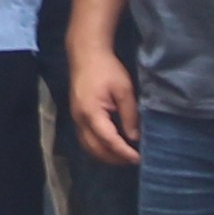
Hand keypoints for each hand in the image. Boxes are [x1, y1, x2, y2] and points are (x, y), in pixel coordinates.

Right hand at [65, 49, 139, 167]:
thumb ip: (129, 115)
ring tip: (123, 157)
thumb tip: (134, 137)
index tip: (138, 159)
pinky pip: (86, 139)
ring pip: (88, 146)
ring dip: (104, 155)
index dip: (123, 152)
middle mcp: (80, 120)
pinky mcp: (76, 115)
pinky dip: (98, 147)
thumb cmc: (107, 69)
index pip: (109, 141)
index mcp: (92, 113)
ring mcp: (76, 118)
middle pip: (95, 148)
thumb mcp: (124, 90)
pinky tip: (110, 146)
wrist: (86, 54)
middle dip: (114, 158)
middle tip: (132, 160)